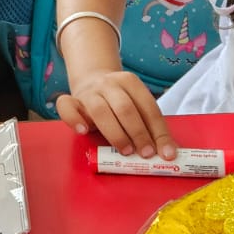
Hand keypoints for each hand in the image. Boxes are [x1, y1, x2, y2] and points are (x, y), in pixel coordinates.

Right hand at [56, 69, 176, 158]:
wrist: (90, 79)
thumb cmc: (118, 100)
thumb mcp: (135, 103)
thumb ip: (147, 122)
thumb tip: (167, 151)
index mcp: (130, 82)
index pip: (148, 108)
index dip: (159, 132)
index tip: (166, 153)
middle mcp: (109, 84)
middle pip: (125, 108)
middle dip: (139, 133)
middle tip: (146, 154)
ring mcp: (89, 92)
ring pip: (100, 110)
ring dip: (116, 133)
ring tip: (126, 151)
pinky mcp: (71, 100)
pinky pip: (67, 107)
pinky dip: (74, 120)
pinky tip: (83, 132)